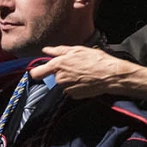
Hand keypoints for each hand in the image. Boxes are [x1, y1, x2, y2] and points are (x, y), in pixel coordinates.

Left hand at [28, 45, 146, 99]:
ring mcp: (67, 88)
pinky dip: (76, 86)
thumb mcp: (78, 50)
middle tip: (76, 67)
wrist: (110, 75)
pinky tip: (86, 80)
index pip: (37, 72)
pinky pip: (71, 90)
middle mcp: (60, 78)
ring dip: (70, 79)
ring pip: (63, 84)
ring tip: (83, 73)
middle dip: (62, 73)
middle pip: (54, 77)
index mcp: (58, 65)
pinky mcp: (74, 95)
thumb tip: (46, 50)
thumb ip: (59, 51)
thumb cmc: (96, 60)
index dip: (36, 72)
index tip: (38, 71)